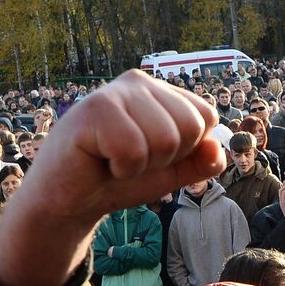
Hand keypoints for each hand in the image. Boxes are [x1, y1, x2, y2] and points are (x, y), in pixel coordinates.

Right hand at [0, 70, 223, 285]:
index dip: (186, 151)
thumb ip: (200, 162)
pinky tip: (100, 161)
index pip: (206, 117)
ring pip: (166, 140)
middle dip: (165, 159)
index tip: (152, 157)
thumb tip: (216, 146)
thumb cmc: (117, 180)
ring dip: (141, 166)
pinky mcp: (92, 110)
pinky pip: (134, 150)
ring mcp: (114, 92)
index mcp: (160, 91)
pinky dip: (121, 169)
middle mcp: (138, 82)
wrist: (68, 202)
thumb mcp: (170, 173)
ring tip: (115, 160)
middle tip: (130, 160)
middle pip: (191, 128)